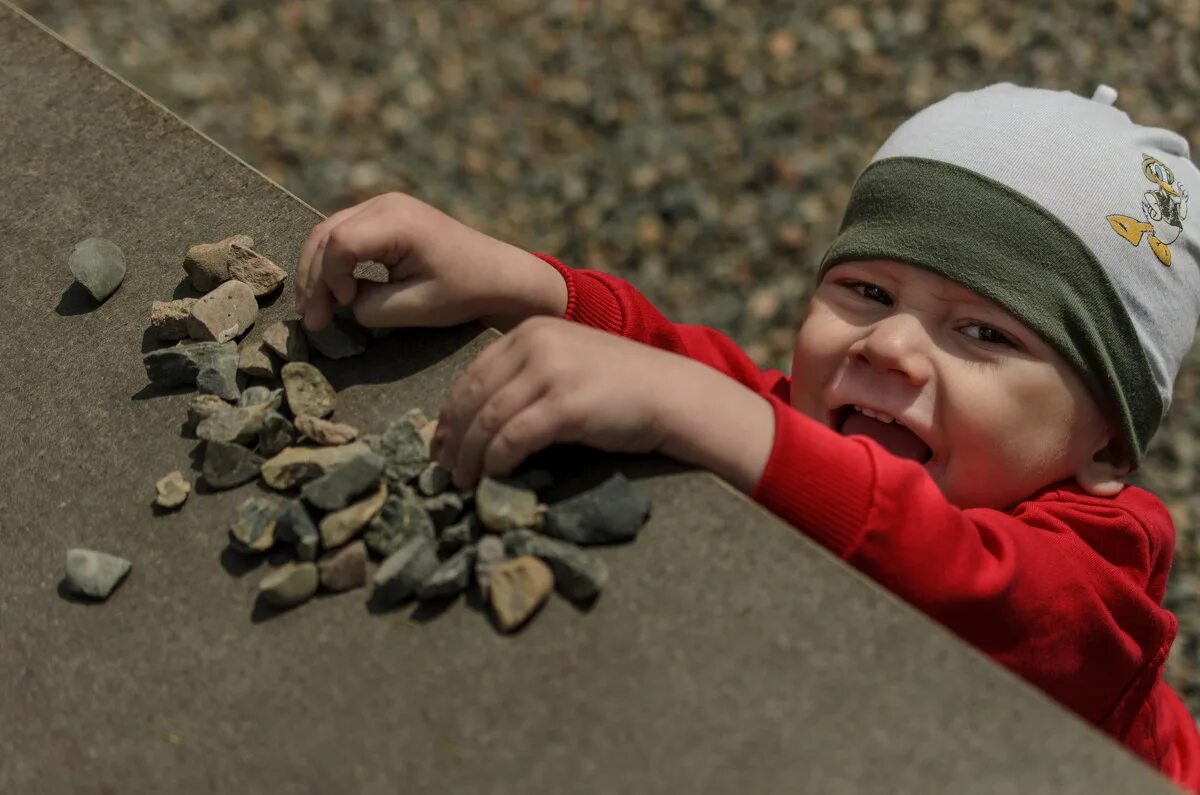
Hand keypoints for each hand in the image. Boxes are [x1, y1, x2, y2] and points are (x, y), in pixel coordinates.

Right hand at [294, 192, 565, 331]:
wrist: (498, 275)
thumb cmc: (464, 292)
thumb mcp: (415, 308)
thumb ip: (369, 307)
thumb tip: (341, 303)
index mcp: (398, 221)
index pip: (339, 244)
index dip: (331, 279)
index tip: (345, 307)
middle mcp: (386, 204)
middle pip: (326, 234)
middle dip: (313, 279)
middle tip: (312, 321)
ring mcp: (384, 206)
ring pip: (328, 232)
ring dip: (317, 271)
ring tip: (315, 311)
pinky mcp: (385, 216)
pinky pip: (344, 234)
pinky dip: (332, 263)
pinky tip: (332, 293)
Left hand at [434, 317, 691, 488]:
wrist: (674, 395)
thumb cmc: (624, 386)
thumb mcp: (569, 361)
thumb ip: (530, 374)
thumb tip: (482, 415)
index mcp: (531, 331)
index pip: (473, 374)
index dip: (451, 412)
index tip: (442, 442)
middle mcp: (535, 344)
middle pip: (473, 397)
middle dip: (453, 438)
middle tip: (443, 469)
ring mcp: (551, 373)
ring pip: (487, 420)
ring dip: (470, 457)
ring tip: (463, 482)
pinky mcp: (565, 405)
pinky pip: (513, 438)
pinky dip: (496, 462)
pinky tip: (493, 477)